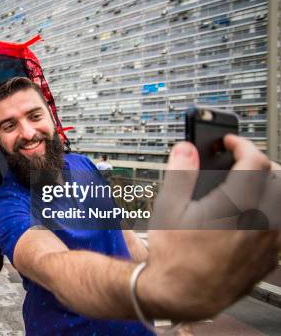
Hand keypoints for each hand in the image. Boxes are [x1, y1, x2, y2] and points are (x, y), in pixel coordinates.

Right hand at [141, 136, 278, 320]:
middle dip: (262, 163)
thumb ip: (181, 172)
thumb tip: (187, 149)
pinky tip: (248, 216)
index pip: (256, 160)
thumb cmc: (174, 256)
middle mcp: (259, 222)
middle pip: (280, 178)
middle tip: (241, 161)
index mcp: (236, 205)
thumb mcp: (168, 208)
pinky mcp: (270, 257)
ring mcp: (269, 242)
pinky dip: (270, 212)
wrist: (184, 295)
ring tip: (245, 187)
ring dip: (269, 188)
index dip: (243, 144)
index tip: (230, 143)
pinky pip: (280, 226)